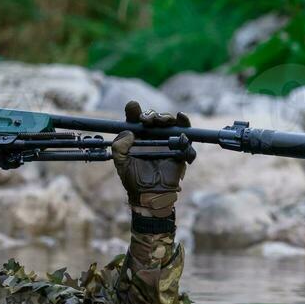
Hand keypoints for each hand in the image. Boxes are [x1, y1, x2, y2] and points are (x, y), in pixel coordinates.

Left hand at [111, 101, 190, 218]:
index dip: (134, 110)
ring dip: (167, 117)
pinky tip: (181, 119)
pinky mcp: (180, 150)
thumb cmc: (134, 180)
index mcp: (138, 138)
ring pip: (170, 123)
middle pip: (155, 118)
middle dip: (152, 114)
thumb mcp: (121, 163)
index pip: (136, 119)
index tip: (133, 107)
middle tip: (147, 120)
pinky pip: (186, 137)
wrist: (149, 196)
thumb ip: (119, 147)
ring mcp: (168, 142)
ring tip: (162, 120)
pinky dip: (185, 126)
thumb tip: (129, 132)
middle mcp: (153, 137)